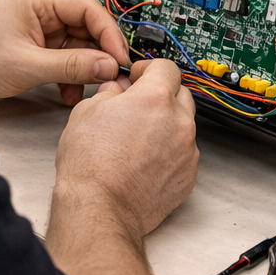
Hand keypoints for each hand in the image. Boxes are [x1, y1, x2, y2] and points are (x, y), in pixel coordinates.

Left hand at [0, 0, 128, 102]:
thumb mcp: (28, 65)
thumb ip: (71, 66)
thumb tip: (107, 66)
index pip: (89, 9)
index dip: (109, 35)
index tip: (121, 59)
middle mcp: (41, 8)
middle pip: (86, 27)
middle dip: (98, 55)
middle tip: (109, 78)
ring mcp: (38, 26)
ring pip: (77, 44)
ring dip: (84, 68)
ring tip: (84, 90)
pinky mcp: (34, 43)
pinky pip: (64, 55)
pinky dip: (70, 73)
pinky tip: (68, 91)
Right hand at [52, 58, 198, 237]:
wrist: (99, 208)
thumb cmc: (90, 164)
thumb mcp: (86, 111)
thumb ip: (109, 92)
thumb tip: (117, 90)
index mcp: (155, 97)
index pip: (165, 66)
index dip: (148, 68)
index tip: (138, 76)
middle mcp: (178, 121)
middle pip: (180, 93)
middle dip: (161, 94)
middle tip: (137, 105)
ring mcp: (187, 151)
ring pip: (183, 124)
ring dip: (166, 124)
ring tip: (138, 139)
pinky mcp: (189, 176)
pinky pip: (184, 153)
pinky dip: (169, 151)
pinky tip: (144, 161)